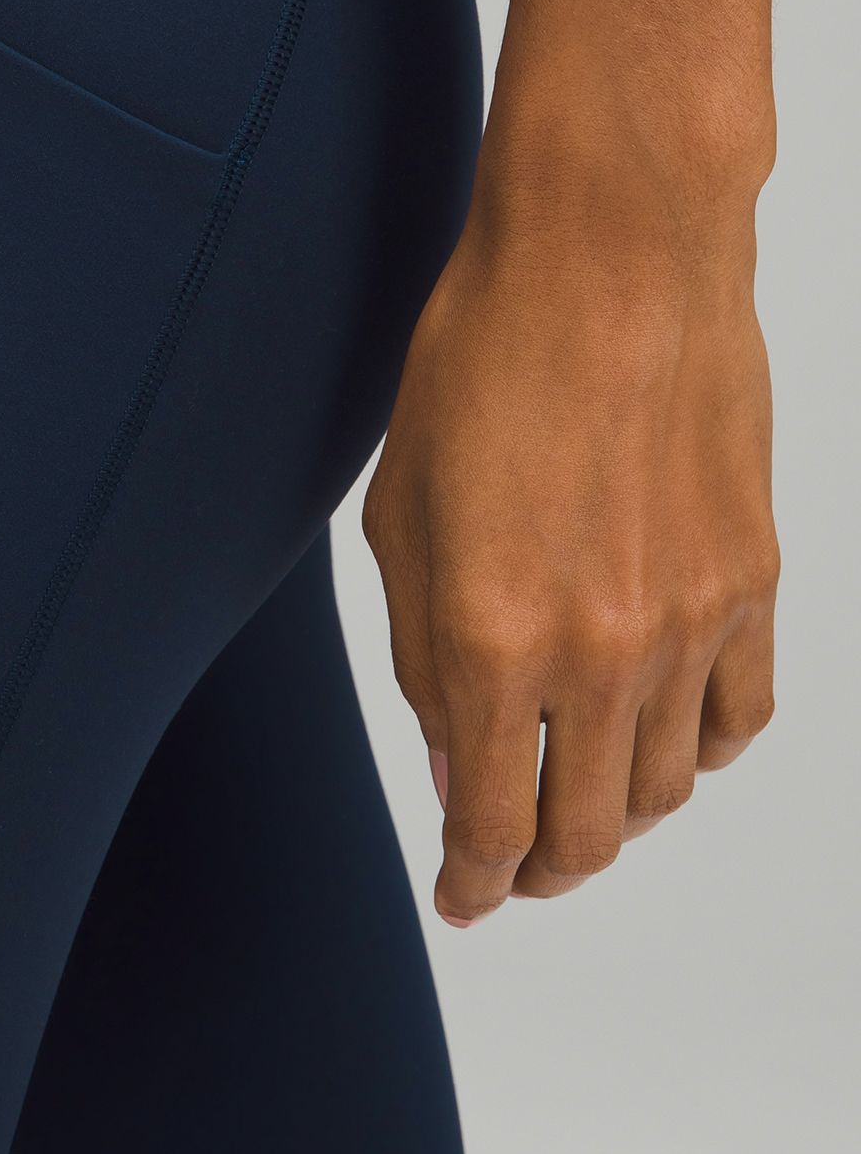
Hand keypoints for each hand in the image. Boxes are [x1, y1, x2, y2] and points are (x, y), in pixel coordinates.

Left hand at [363, 149, 778, 927]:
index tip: (461, 897)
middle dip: (538, 865)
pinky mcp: (753, 578)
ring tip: (577, 790)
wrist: (609, 256)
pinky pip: (741, 715)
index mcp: (493, 637)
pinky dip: (701, 751)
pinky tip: (663, 735)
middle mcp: (601, 651)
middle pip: (588, 832)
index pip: (490, 822)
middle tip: (510, 860)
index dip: (473, 881)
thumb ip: (425, 653)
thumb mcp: (400, 511)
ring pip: (668, 787)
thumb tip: (456, 757)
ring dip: (617, 811)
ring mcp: (690, 621)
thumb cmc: (479, 359)